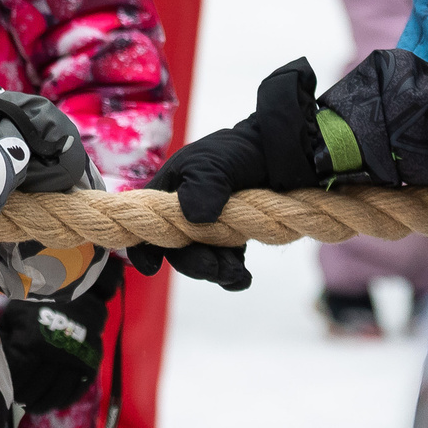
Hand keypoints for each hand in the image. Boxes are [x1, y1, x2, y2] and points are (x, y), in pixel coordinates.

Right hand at [123, 58, 319, 290]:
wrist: (283, 154)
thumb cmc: (239, 151)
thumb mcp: (216, 161)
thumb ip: (202, 185)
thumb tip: (194, 216)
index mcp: (170, 190)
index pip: (146, 220)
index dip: (143, 245)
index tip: (151, 267)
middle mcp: (186, 211)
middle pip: (177, 248)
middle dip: (192, 262)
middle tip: (213, 269)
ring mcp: (212, 227)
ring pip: (203, 259)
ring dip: (216, 270)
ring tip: (237, 272)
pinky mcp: (236, 238)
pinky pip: (228, 264)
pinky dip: (233, 274)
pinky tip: (243, 277)